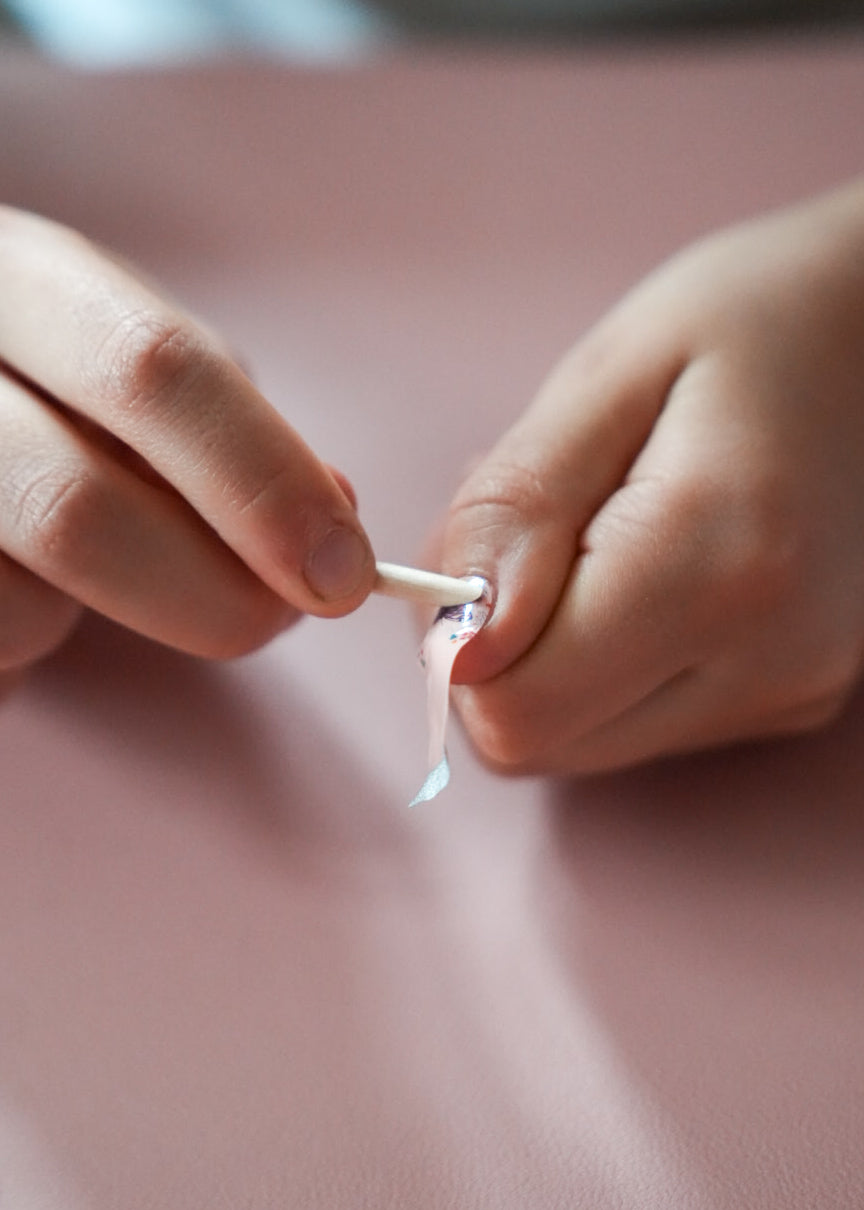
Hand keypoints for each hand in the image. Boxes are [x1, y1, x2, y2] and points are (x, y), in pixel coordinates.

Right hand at [0, 207, 374, 677]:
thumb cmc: (70, 401)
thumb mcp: (149, 379)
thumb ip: (237, 432)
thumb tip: (335, 518)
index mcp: (24, 280)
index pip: (152, 369)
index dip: (263, 479)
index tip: (342, 567)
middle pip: (76, 508)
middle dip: (215, 593)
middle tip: (285, 618)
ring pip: (24, 606)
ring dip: (110, 616)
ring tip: (107, 565)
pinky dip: (40, 641)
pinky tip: (36, 583)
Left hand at [436, 181, 863, 773]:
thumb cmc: (750, 319)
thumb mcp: (608, 375)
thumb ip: (517, 510)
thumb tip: (461, 646)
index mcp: (718, 567)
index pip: (517, 710)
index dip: (458, 640)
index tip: (476, 547)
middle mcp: (767, 662)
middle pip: (541, 742)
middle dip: (491, 648)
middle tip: (526, 530)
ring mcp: (788, 691)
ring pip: (581, 741)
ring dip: (543, 653)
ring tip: (588, 535)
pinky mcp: (790, 697)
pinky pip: (635, 719)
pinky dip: (602, 657)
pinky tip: (635, 566)